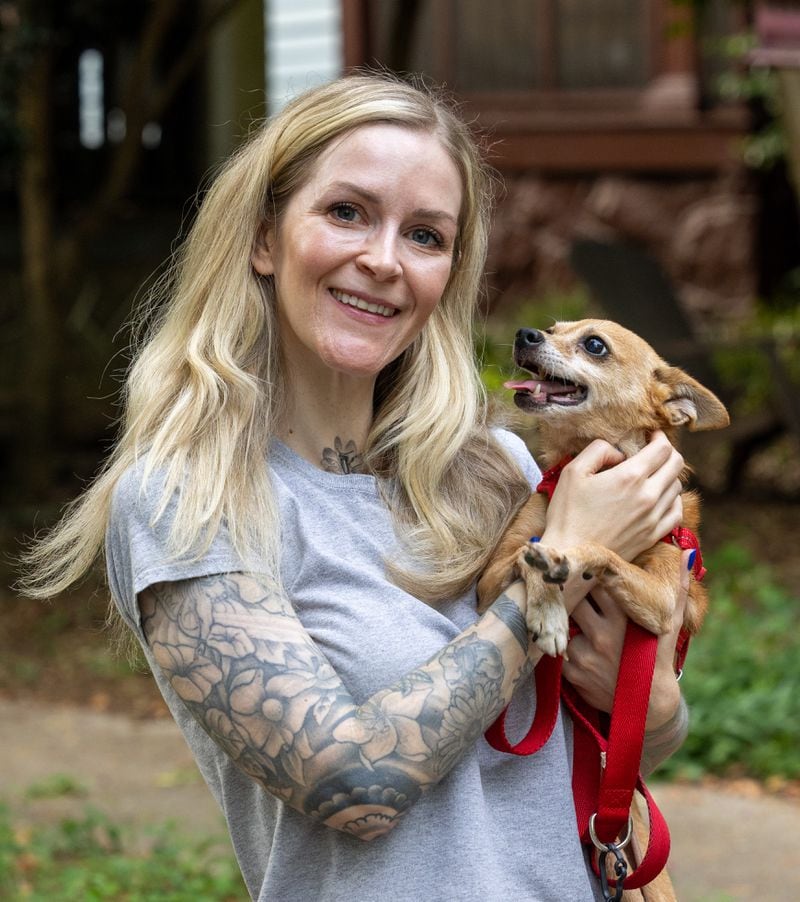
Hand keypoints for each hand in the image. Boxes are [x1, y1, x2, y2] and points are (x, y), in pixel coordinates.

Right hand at [541, 432, 683, 561]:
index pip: (663, 448)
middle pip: (676, 465)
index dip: (659, 437)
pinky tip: (658, 499)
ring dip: (668, 476)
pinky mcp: (652, 535)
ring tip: (651, 476)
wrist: (570, 555)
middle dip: (667, 453)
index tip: (650, 436)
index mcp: (630, 477)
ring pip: (677, 488)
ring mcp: (653, 518)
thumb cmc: (567, 513)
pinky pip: (676, 513)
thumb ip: (598, 450)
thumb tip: (619, 452)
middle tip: (653, 452)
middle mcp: (648, 496)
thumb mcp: (573, 471)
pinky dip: (672, 501)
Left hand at [562, 549, 689, 729]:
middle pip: (574, 600)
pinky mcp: (574, 673)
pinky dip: (563, 645)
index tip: (584, 567)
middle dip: (572, 593)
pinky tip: (575, 645)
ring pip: (564, 623)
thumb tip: (687, 555)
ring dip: (567, 619)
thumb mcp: (669, 623)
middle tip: (568, 585)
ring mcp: (587, 655)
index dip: (588, 574)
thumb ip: (677, 588)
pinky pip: (558, 648)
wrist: (647, 705)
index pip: (596, 583)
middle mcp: (603, 635)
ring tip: (573, 617)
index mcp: (624, 618)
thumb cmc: (657, 657)